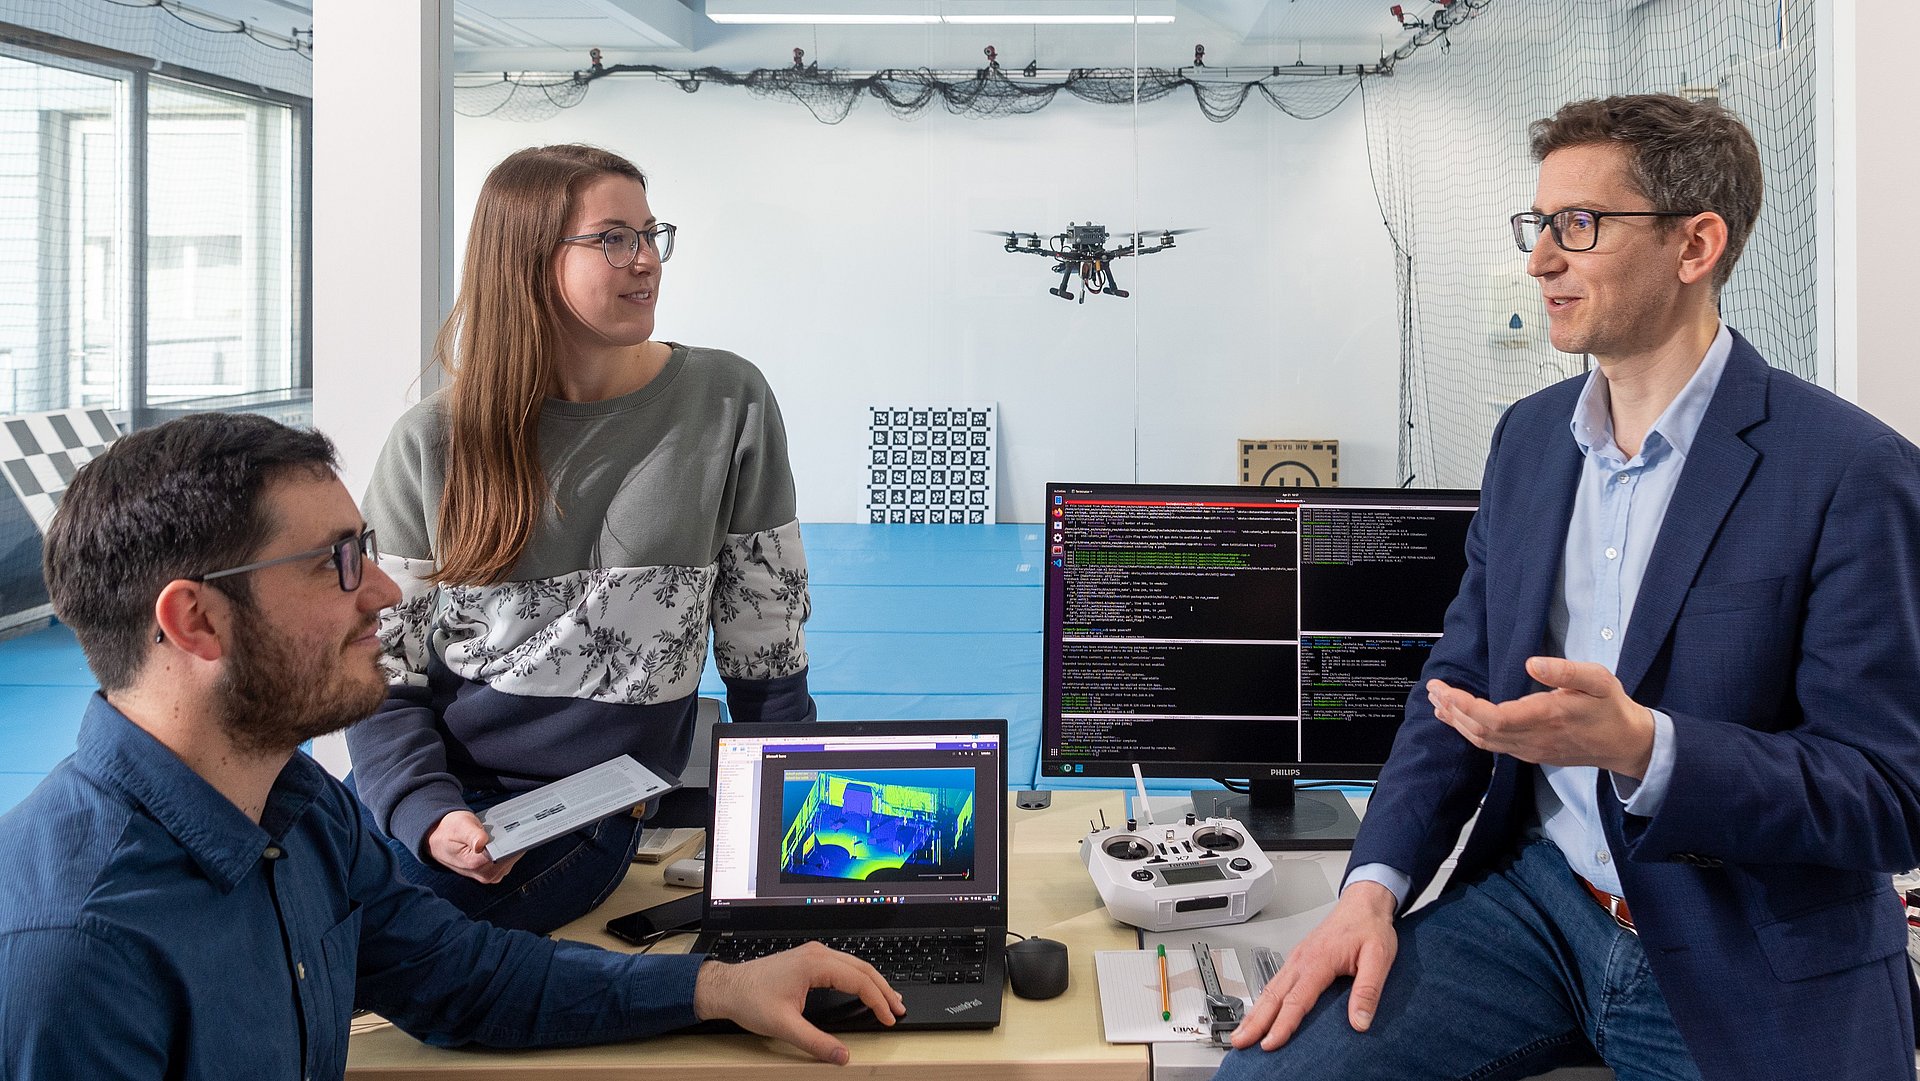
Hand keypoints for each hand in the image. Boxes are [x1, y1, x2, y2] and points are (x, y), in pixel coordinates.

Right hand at [425, 810, 522, 884]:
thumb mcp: (459, 826)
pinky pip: (508, 860)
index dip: (516, 842)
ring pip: (511, 859)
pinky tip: (511, 836)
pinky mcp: (492, 872)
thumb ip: (472, 835)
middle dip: (517, 842)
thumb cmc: (449, 830)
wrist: (438, 839)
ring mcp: (489, 875)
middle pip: (511, 858)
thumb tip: (481, 843)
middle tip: (525, 825)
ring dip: (515, 845)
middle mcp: (484, 874)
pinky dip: (510, 849)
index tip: (525, 830)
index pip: (505, 855)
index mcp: (475, 864)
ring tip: (518, 829)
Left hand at [693, 941, 905, 1064]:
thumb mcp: (784, 1026)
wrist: (728, 987)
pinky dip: (860, 977)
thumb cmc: (750, 999)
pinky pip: (844, 964)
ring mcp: (813, 954)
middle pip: (862, 968)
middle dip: (884, 989)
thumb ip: (815, 1042)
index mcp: (814, 964)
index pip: (859, 980)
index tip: (889, 1017)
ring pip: (855, 964)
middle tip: (899, 1008)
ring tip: (889, 999)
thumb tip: (841, 1055)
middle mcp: (817, 954)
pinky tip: (864, 988)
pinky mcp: (809, 959)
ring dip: (874, 982)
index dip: (877, 1001)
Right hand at [1230, 880, 1396, 1050]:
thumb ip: (1368, 990)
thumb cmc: (1370, 928)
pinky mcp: (1298, 959)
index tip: (1270, 1043)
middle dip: (1254, 1022)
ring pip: (1269, 990)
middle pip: (1273, 996)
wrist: (1365, 903)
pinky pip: (1275, 982)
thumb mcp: (1379, 958)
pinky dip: (1263, 1001)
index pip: (1296, 999)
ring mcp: (1297, 958)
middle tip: (1239, 1042)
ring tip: (1241, 1033)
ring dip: (1254, 1013)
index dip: (1282, 1024)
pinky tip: (1259, 1012)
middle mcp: (1302, 959)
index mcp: (1319, 960)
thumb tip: (1360, 1021)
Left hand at [1428, 657, 1654, 777]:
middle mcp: (1533, 739)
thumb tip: (1531, 663)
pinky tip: (1459, 718)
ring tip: (1437, 701)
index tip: (1444, 688)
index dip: (1464, 706)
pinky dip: (1470, 731)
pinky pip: (1492, 746)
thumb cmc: (1611, 707)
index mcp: (1547, 718)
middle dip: (1452, 710)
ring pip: (1483, 741)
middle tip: (1433, 687)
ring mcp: (1530, 750)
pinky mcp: (1530, 754)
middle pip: (1480, 731)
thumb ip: (1566, 671)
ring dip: (1457, 721)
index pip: (1494, 719)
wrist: (1626, 743)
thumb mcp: (1598, 680)